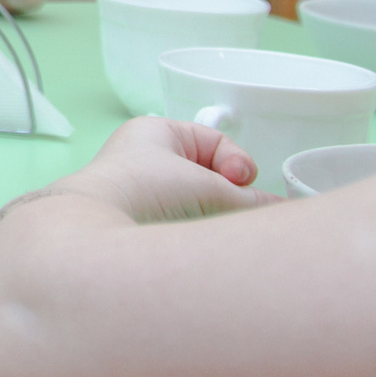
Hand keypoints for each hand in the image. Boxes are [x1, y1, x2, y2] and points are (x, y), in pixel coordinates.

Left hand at [60, 115, 278, 225]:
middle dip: (227, 196)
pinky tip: (196, 243)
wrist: (96, 234)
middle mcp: (143, 159)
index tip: (243, 181)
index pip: (214, 142)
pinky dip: (193, 234)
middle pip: (207, 176)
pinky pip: (177, 226)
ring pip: (194, 204)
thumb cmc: (144, 191)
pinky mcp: (135, 225)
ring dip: (210, 217)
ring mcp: (138, 194)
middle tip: (234, 211)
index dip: (236, 162)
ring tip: (211, 229)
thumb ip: (249, 200)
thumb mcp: (208, 189)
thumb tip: (279, 211)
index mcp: (155, 133)